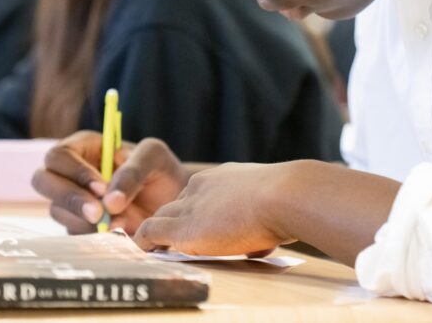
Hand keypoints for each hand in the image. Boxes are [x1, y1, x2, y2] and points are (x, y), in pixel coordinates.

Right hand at [32, 133, 189, 234]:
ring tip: (123, 221)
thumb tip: (109, 202)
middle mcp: (71, 172)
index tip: (102, 188)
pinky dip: (94, 235)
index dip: (75, 172)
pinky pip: (73, 232)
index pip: (59, 155)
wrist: (172, 202)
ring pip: (57, 210)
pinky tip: (121, 231)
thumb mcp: (154, 157)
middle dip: (70, 198)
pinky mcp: (78, 225)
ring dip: (86, 220)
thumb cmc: (161, 170)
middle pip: (43, 181)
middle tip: (98, 213)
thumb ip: (132, 171)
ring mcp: (72, 200)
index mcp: (84, 146)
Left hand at [134, 162, 293, 256]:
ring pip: (160, 217)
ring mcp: (190, 206)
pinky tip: (142, 253)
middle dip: (172, 222)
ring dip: (155, 233)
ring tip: (150, 249)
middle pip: (175, 204)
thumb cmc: (288, 202)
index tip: (199, 227)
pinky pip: (150, 232)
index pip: (198, 195)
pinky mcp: (183, 228)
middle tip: (168, 241)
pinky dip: (143, 242)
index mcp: (223, 179)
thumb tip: (263, 246)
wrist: (283, 195)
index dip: (195, 213)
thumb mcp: (272, 206)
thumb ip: (260, 223)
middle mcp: (201, 186)